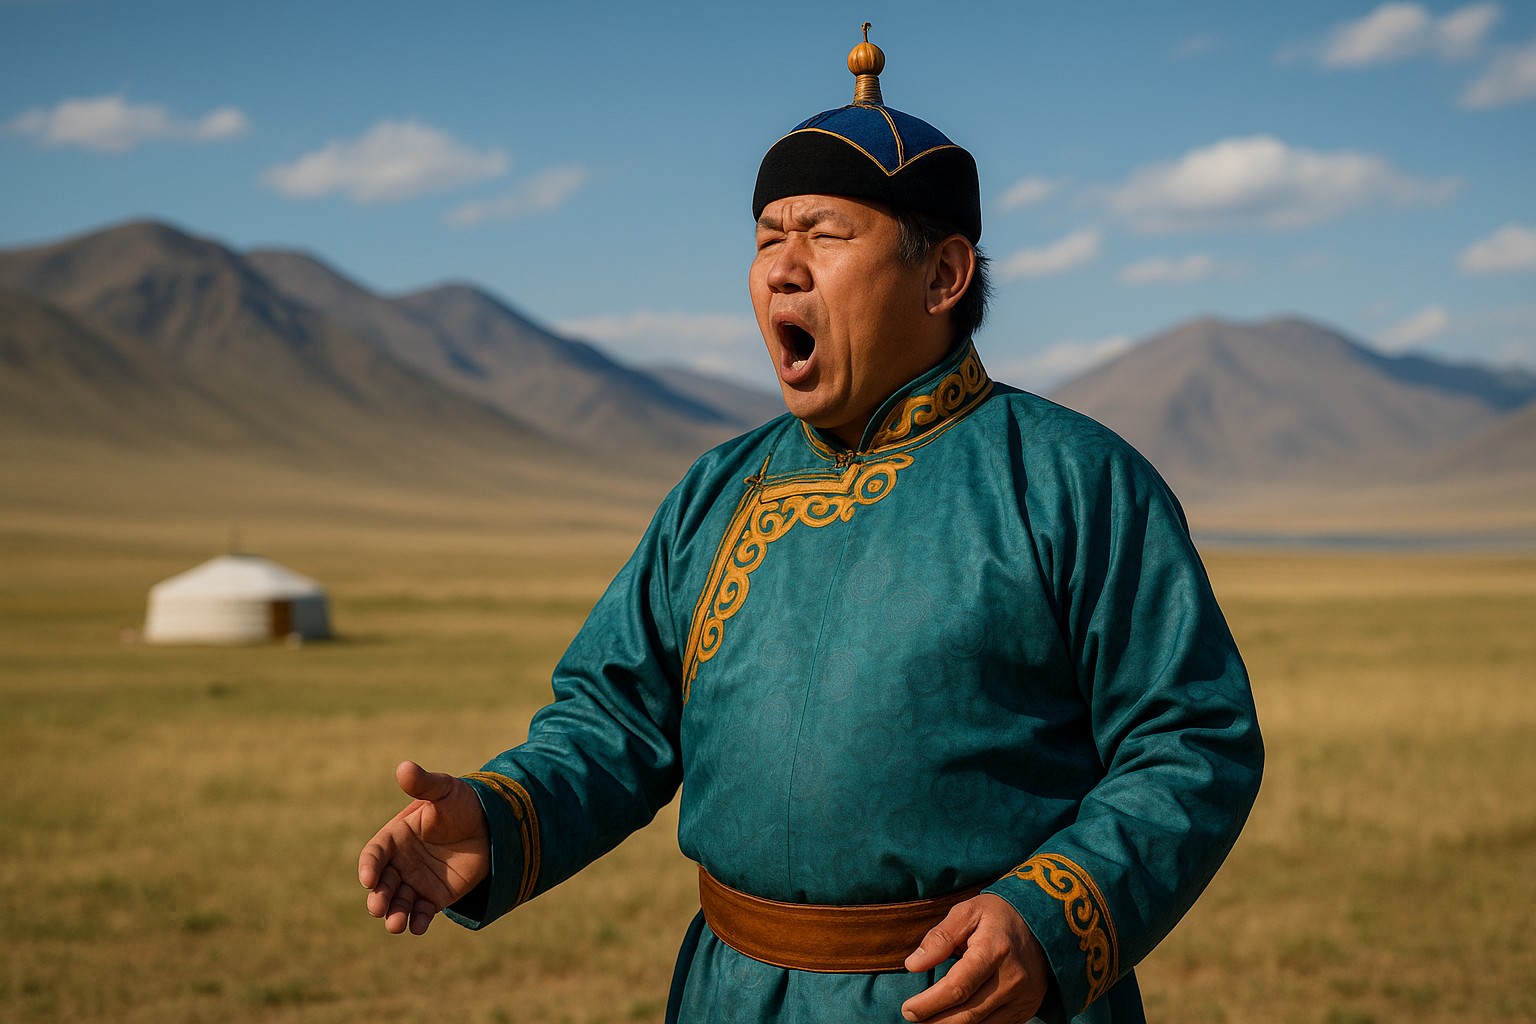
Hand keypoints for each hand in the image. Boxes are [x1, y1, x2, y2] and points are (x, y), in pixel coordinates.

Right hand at [357, 761, 490, 934]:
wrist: (492, 824)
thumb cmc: (462, 803)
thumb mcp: (444, 791)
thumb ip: (423, 784)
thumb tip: (404, 767)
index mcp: (395, 836)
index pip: (375, 854)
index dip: (369, 867)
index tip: (368, 879)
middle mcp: (401, 862)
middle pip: (382, 883)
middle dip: (378, 897)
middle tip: (378, 908)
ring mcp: (417, 880)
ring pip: (399, 902)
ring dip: (395, 914)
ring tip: (396, 925)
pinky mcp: (436, 896)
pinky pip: (423, 912)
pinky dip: (418, 921)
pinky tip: (418, 927)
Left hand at [901, 894, 1049, 1022]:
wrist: (1041, 920)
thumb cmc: (996, 915)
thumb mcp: (966, 912)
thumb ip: (939, 937)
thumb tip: (912, 964)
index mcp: (995, 950)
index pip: (958, 987)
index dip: (930, 1003)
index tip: (908, 1009)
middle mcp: (1013, 978)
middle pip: (969, 1013)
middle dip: (936, 1022)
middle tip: (912, 1018)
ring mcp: (1024, 997)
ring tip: (929, 1021)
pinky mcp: (1028, 1008)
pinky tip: (954, 1020)